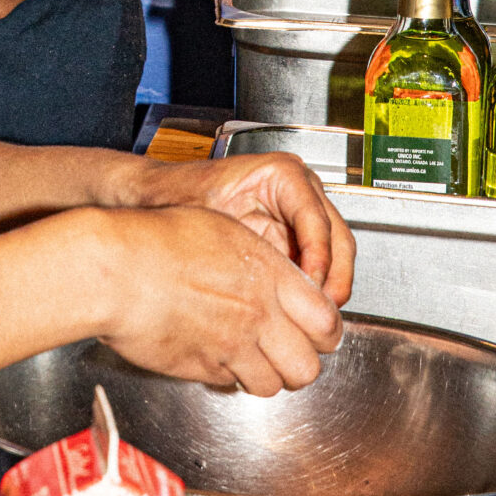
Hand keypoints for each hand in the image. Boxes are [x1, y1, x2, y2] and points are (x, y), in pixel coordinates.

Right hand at [89, 202, 343, 392]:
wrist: (115, 268)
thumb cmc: (158, 240)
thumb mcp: (223, 229)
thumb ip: (262, 258)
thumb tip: (284, 277)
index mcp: (269, 278)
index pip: (327, 323)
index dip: (326, 331)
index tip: (319, 328)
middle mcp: (256, 317)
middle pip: (308, 366)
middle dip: (302, 362)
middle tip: (290, 350)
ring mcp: (230, 348)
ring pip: (274, 385)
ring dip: (268, 374)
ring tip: (254, 357)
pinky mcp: (202, 369)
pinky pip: (233, 385)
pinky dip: (232, 377)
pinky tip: (219, 355)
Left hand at [106, 147, 354, 300]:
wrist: (158, 197)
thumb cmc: (178, 197)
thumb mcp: (210, 222)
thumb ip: (246, 250)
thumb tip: (279, 289)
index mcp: (282, 175)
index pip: (315, 220)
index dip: (319, 259)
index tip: (311, 290)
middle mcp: (299, 191)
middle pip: (337, 238)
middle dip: (332, 280)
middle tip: (320, 315)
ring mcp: (301, 214)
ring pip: (335, 255)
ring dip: (326, 289)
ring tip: (310, 321)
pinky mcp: (294, 237)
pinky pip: (317, 266)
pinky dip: (312, 291)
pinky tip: (298, 315)